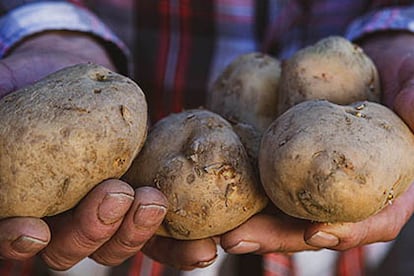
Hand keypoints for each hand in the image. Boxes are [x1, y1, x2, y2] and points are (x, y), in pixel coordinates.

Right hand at [0, 32, 167, 269]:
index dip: (14, 239)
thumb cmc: (45, 88)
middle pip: (69, 248)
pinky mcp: (140, 208)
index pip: (12, 231)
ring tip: (154, 200)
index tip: (33, 228)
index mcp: (24, 200)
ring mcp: (105, 216)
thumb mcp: (11, 87)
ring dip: (136, 234)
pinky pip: (159, 240)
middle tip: (115, 194)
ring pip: (115, 247)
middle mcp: (63, 218)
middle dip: (91, 230)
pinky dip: (178, 247)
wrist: (91, 87)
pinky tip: (203, 248)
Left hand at [138, 33, 413, 268]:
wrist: (364, 62)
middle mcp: (341, 192)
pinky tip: (206, 192)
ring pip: (278, 210)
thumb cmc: (398, 74)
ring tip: (213, 229)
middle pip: (310, 224)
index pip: (373, 219)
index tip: (317, 234)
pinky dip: (235, 188)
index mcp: (383, 186)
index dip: (348, 231)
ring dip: (246, 223)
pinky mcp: (281, 160)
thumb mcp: (413, 79)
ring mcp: (308, 180)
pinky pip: (260, 178)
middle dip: (274, 237)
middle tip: (237, 240)